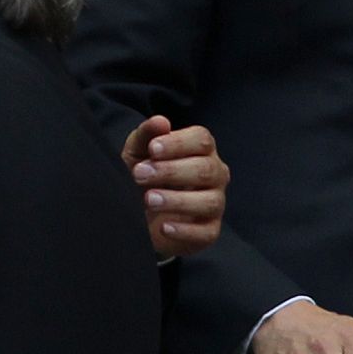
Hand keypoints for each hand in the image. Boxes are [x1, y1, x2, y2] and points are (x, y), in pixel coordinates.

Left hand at [120, 115, 228, 256]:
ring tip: (149, 200)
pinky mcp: (210, 231)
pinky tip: (163, 226)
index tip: (152, 149)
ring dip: (177, 200)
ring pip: (209, 201)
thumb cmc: (144, 175)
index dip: (178, 143)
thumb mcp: (137, 152)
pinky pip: (206, 232)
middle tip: (139, 174)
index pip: (201, 140)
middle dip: (171, 171)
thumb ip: (146, 135)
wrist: (140, 214)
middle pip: (206, 169)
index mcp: (201, 150)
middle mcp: (214, 174)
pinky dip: (184, 230)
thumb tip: (161, 121)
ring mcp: (215, 203)